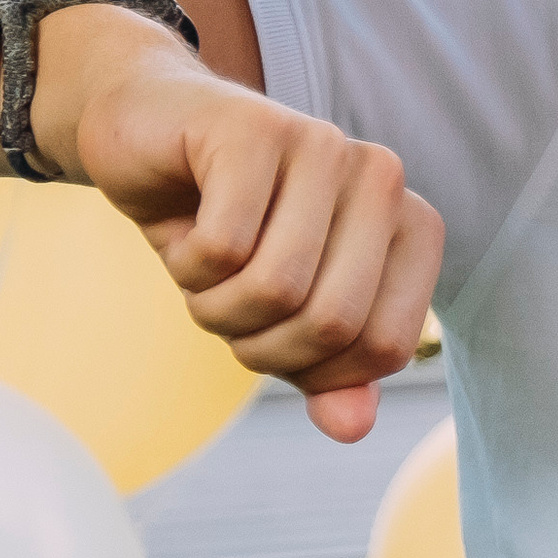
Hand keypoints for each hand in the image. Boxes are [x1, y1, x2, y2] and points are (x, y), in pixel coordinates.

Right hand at [68, 30, 442, 443]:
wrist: (148, 134)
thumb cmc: (226, 228)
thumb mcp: (281, 313)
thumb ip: (328, 372)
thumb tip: (352, 428)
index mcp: (409, 225)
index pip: (385, 349)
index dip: (317, 372)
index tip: (276, 334)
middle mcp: (382, 178)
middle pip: (331, 323)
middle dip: (260, 344)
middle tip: (225, 304)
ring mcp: (321, 145)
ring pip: (276, 288)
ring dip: (216, 306)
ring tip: (203, 268)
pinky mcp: (254, 129)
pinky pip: (222, 249)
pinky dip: (187, 265)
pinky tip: (181, 227)